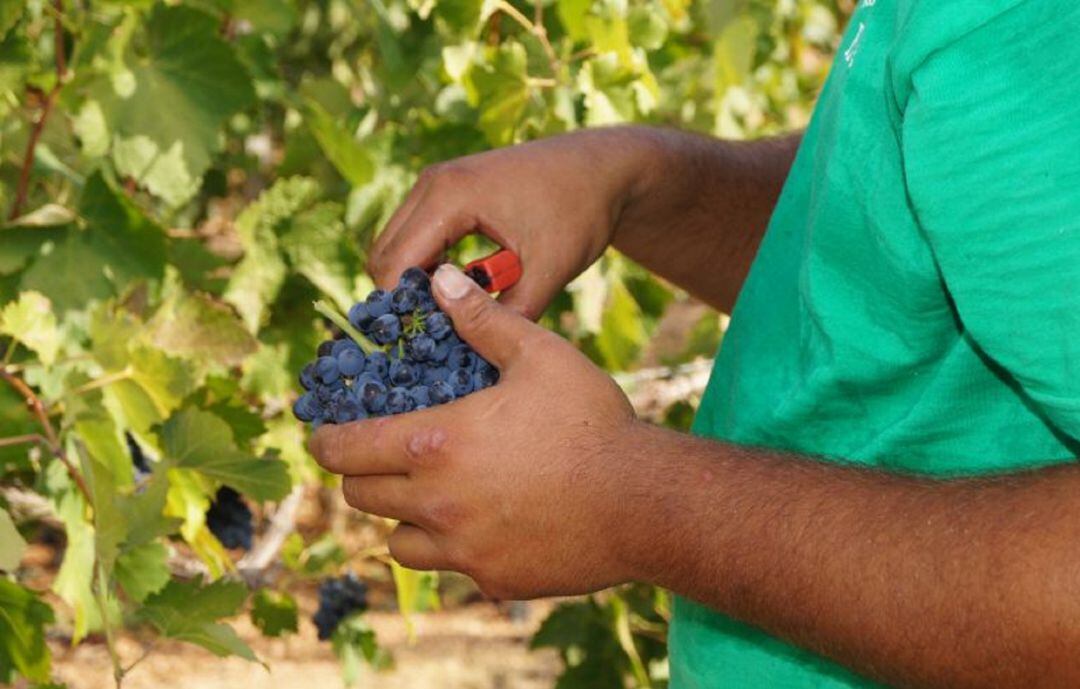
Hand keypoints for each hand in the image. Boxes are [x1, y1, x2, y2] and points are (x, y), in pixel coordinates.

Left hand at [311, 265, 642, 598]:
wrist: (644, 502)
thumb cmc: (590, 421)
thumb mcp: (539, 355)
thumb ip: (482, 320)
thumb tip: (441, 280)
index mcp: (434, 445)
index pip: (345, 451)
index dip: (326, 441)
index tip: (324, 436)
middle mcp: (436, 504)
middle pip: (360, 498)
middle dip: (359, 475)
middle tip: (376, 459)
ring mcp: (463, 550)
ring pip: (397, 545)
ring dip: (400, 520)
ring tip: (427, 498)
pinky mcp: (494, 581)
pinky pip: (452, 569)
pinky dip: (453, 550)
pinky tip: (484, 526)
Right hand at [368, 128, 659, 319]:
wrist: (602, 168)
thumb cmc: (580, 212)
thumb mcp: (548, 271)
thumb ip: (507, 314)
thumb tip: (469, 353)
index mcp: (450, 195)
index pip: (395, 265)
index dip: (402, 311)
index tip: (423, 347)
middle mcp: (432, 183)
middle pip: (384, 255)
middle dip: (403, 300)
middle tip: (438, 335)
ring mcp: (436, 183)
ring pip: (395, 246)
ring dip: (415, 283)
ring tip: (454, 315)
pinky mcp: (445, 190)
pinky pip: (415, 236)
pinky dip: (427, 267)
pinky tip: (462, 292)